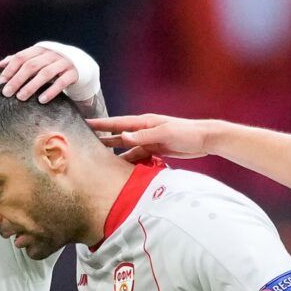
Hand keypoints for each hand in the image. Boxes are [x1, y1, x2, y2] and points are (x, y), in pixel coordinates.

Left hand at [0, 44, 84, 103]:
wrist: (79, 65)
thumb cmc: (49, 65)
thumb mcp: (33, 61)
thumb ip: (15, 63)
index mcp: (38, 50)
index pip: (20, 57)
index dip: (9, 70)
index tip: (0, 84)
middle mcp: (50, 54)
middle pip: (31, 65)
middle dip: (17, 80)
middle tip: (7, 94)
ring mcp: (63, 62)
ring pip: (45, 73)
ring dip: (31, 86)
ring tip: (21, 98)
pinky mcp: (73, 73)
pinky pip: (61, 82)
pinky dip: (51, 91)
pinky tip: (41, 100)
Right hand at [88, 112, 211, 162]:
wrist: (204, 139)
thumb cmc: (186, 132)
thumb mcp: (164, 133)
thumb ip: (144, 136)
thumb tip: (124, 137)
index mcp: (145, 123)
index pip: (118, 123)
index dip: (102, 124)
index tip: (86, 123)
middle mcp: (144, 131)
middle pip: (119, 136)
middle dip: (104, 138)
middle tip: (87, 141)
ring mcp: (149, 141)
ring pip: (127, 148)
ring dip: (116, 153)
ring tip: (100, 158)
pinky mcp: (155, 150)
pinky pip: (138, 157)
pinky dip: (130, 162)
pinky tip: (122, 168)